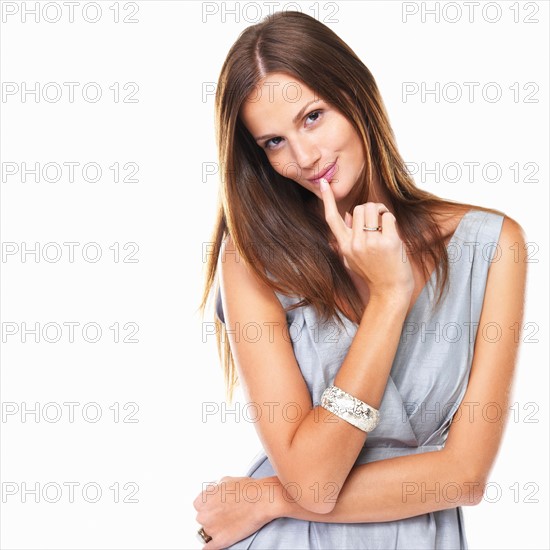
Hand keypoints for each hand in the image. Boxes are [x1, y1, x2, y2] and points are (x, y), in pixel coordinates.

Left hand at [193, 476, 277, 549]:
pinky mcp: (221, 541)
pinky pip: (208, 548)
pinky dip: (211, 546)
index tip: (215, 506)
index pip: (198, 505)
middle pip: (203, 518)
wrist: (261, 499)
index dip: (208, 505)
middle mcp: (204, 515)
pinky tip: (213, 544)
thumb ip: (213, 490)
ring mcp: (212, 529)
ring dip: (215, 528)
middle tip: (225, 513)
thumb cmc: (247, 489)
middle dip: (212, 516)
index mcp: (204, 500)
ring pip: (208, 531)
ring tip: (230, 522)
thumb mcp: (224, 480)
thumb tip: (212, 493)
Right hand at [319, 178, 413, 299]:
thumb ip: (348, 238)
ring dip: (381, 212)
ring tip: (385, 226)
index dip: (327, 199)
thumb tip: (347, 214)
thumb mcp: (352, 259)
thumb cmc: (374, 274)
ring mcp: (370, 243)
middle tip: (378, 221)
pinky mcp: (387, 242)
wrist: (390, 291)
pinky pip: (387, 217)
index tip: (323, 183)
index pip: (331, 219)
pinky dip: (391, 221)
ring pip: (373, 209)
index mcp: (344, 246)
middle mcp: (354, 243)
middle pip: (359, 208)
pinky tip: (392, 234)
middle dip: (370, 210)